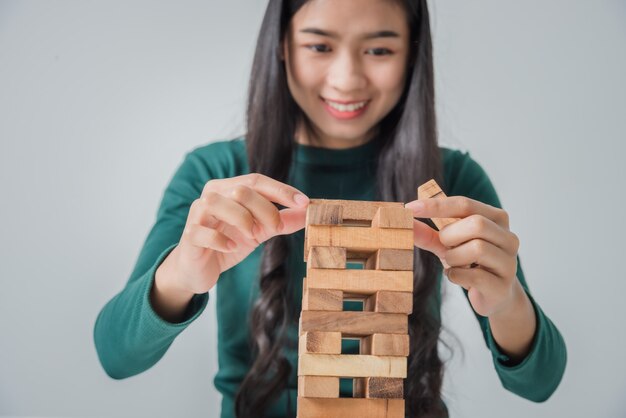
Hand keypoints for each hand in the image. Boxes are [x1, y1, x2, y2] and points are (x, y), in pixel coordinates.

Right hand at [164, 173, 308, 294]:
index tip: (304, 202)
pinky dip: (222, 240)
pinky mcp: (189, 235)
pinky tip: (232, 247)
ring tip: (252, 236)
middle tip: (275, 228)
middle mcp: (212, 195)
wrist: (198, 269)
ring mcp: (197, 214)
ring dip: (243, 220)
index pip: (257, 180)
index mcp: (228, 188)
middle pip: (242, 190)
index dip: (281, 190)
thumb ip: (282, 221)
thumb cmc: (229, 243)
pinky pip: (205, 232)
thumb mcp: (260, 231)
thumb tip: (308, 212)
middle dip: (265, 210)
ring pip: (219, 204)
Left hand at [405, 196, 520, 317]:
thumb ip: (428, 234)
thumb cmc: (470, 263)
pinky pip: (474, 276)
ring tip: (454, 264)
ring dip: (454, 258)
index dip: (436, 206)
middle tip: (445, 246)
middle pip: (476, 224)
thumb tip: (406, 221)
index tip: (410, 208)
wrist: (495, 295)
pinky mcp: (502, 285)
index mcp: (496, 218)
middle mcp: (508, 237)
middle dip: (450, 236)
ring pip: (477, 248)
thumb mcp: (448, 245)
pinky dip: (456, 276)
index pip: (465, 204)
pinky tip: (457, 277)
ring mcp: (509, 262)